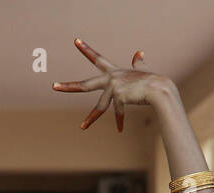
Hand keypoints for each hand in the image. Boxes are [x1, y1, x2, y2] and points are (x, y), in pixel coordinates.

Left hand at [53, 45, 169, 131]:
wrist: (159, 89)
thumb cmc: (151, 81)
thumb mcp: (141, 72)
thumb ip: (137, 64)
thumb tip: (139, 52)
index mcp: (113, 71)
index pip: (97, 58)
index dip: (86, 49)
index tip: (75, 41)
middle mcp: (110, 78)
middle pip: (85, 85)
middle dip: (68, 86)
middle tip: (53, 86)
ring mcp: (113, 88)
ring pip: (99, 107)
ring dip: (90, 119)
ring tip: (82, 128)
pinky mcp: (119, 97)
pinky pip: (118, 114)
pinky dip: (120, 122)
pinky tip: (120, 130)